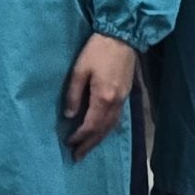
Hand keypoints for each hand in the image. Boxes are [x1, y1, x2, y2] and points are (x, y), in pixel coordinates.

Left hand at [62, 34, 136, 158]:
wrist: (122, 37)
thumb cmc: (97, 51)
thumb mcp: (80, 70)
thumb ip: (73, 94)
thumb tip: (69, 115)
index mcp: (103, 98)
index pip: (90, 125)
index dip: (79, 136)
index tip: (69, 143)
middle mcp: (116, 103)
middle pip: (102, 131)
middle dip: (89, 145)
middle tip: (77, 157)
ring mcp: (123, 100)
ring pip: (111, 127)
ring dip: (99, 140)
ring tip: (87, 149)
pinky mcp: (126, 95)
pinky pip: (117, 119)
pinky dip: (108, 129)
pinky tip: (102, 132)